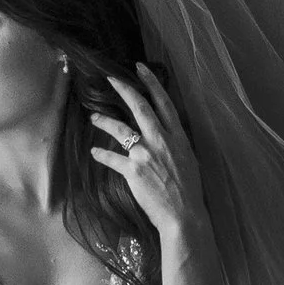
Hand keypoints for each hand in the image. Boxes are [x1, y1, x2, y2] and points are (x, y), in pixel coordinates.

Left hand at [88, 67, 206, 253]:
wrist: (184, 215)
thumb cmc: (190, 191)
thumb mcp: (189, 160)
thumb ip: (176, 144)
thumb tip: (168, 134)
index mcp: (177, 137)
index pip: (164, 103)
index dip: (152, 83)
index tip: (141, 68)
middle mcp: (161, 140)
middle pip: (140, 107)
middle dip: (124, 89)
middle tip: (110, 78)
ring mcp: (145, 154)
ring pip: (120, 129)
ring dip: (104, 121)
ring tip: (93, 117)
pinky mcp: (132, 171)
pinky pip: (111, 158)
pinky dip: (101, 154)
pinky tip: (95, 152)